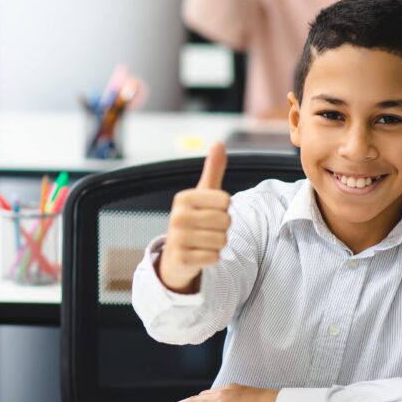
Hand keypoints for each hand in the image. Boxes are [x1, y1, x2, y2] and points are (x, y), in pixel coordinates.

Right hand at [158, 142, 230, 292]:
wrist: (175, 255)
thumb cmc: (194, 220)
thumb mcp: (203, 194)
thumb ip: (213, 170)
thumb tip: (219, 143)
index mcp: (183, 197)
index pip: (225, 200)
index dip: (224, 209)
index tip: (210, 212)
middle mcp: (177, 216)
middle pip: (225, 221)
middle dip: (223, 228)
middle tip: (207, 230)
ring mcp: (177, 238)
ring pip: (222, 240)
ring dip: (218, 244)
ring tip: (203, 242)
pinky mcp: (181, 258)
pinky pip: (214, 257)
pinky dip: (212, 258)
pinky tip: (199, 255)